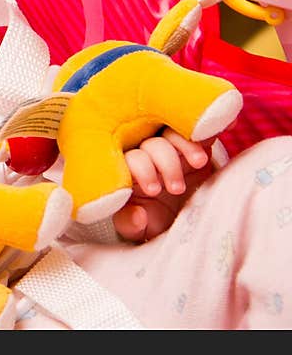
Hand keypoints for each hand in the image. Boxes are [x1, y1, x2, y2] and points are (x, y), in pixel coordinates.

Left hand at [113, 128, 214, 242]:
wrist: (182, 218)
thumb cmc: (152, 221)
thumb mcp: (139, 228)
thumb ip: (131, 224)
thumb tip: (137, 216)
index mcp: (127, 170)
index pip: (129, 160)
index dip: (141, 170)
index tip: (154, 190)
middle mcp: (146, 153)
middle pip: (151, 144)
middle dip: (165, 161)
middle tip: (177, 188)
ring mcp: (171, 145)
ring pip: (173, 132)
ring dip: (186, 144)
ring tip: (199, 162)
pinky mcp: (195, 142)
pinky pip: (200, 127)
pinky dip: (211, 125)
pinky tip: (226, 125)